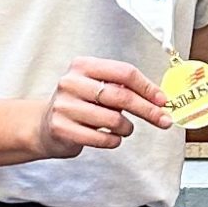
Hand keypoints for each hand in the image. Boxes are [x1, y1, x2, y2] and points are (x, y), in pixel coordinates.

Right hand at [32, 57, 171, 159]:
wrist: (44, 125)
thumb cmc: (79, 105)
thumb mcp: (97, 87)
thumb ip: (123, 88)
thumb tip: (158, 100)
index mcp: (83, 66)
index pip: (124, 72)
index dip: (148, 87)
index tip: (163, 100)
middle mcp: (71, 82)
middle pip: (121, 96)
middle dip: (148, 111)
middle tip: (163, 120)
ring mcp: (64, 106)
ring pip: (113, 119)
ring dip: (127, 128)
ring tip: (123, 128)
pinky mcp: (62, 128)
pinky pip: (101, 138)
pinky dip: (114, 140)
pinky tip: (111, 137)